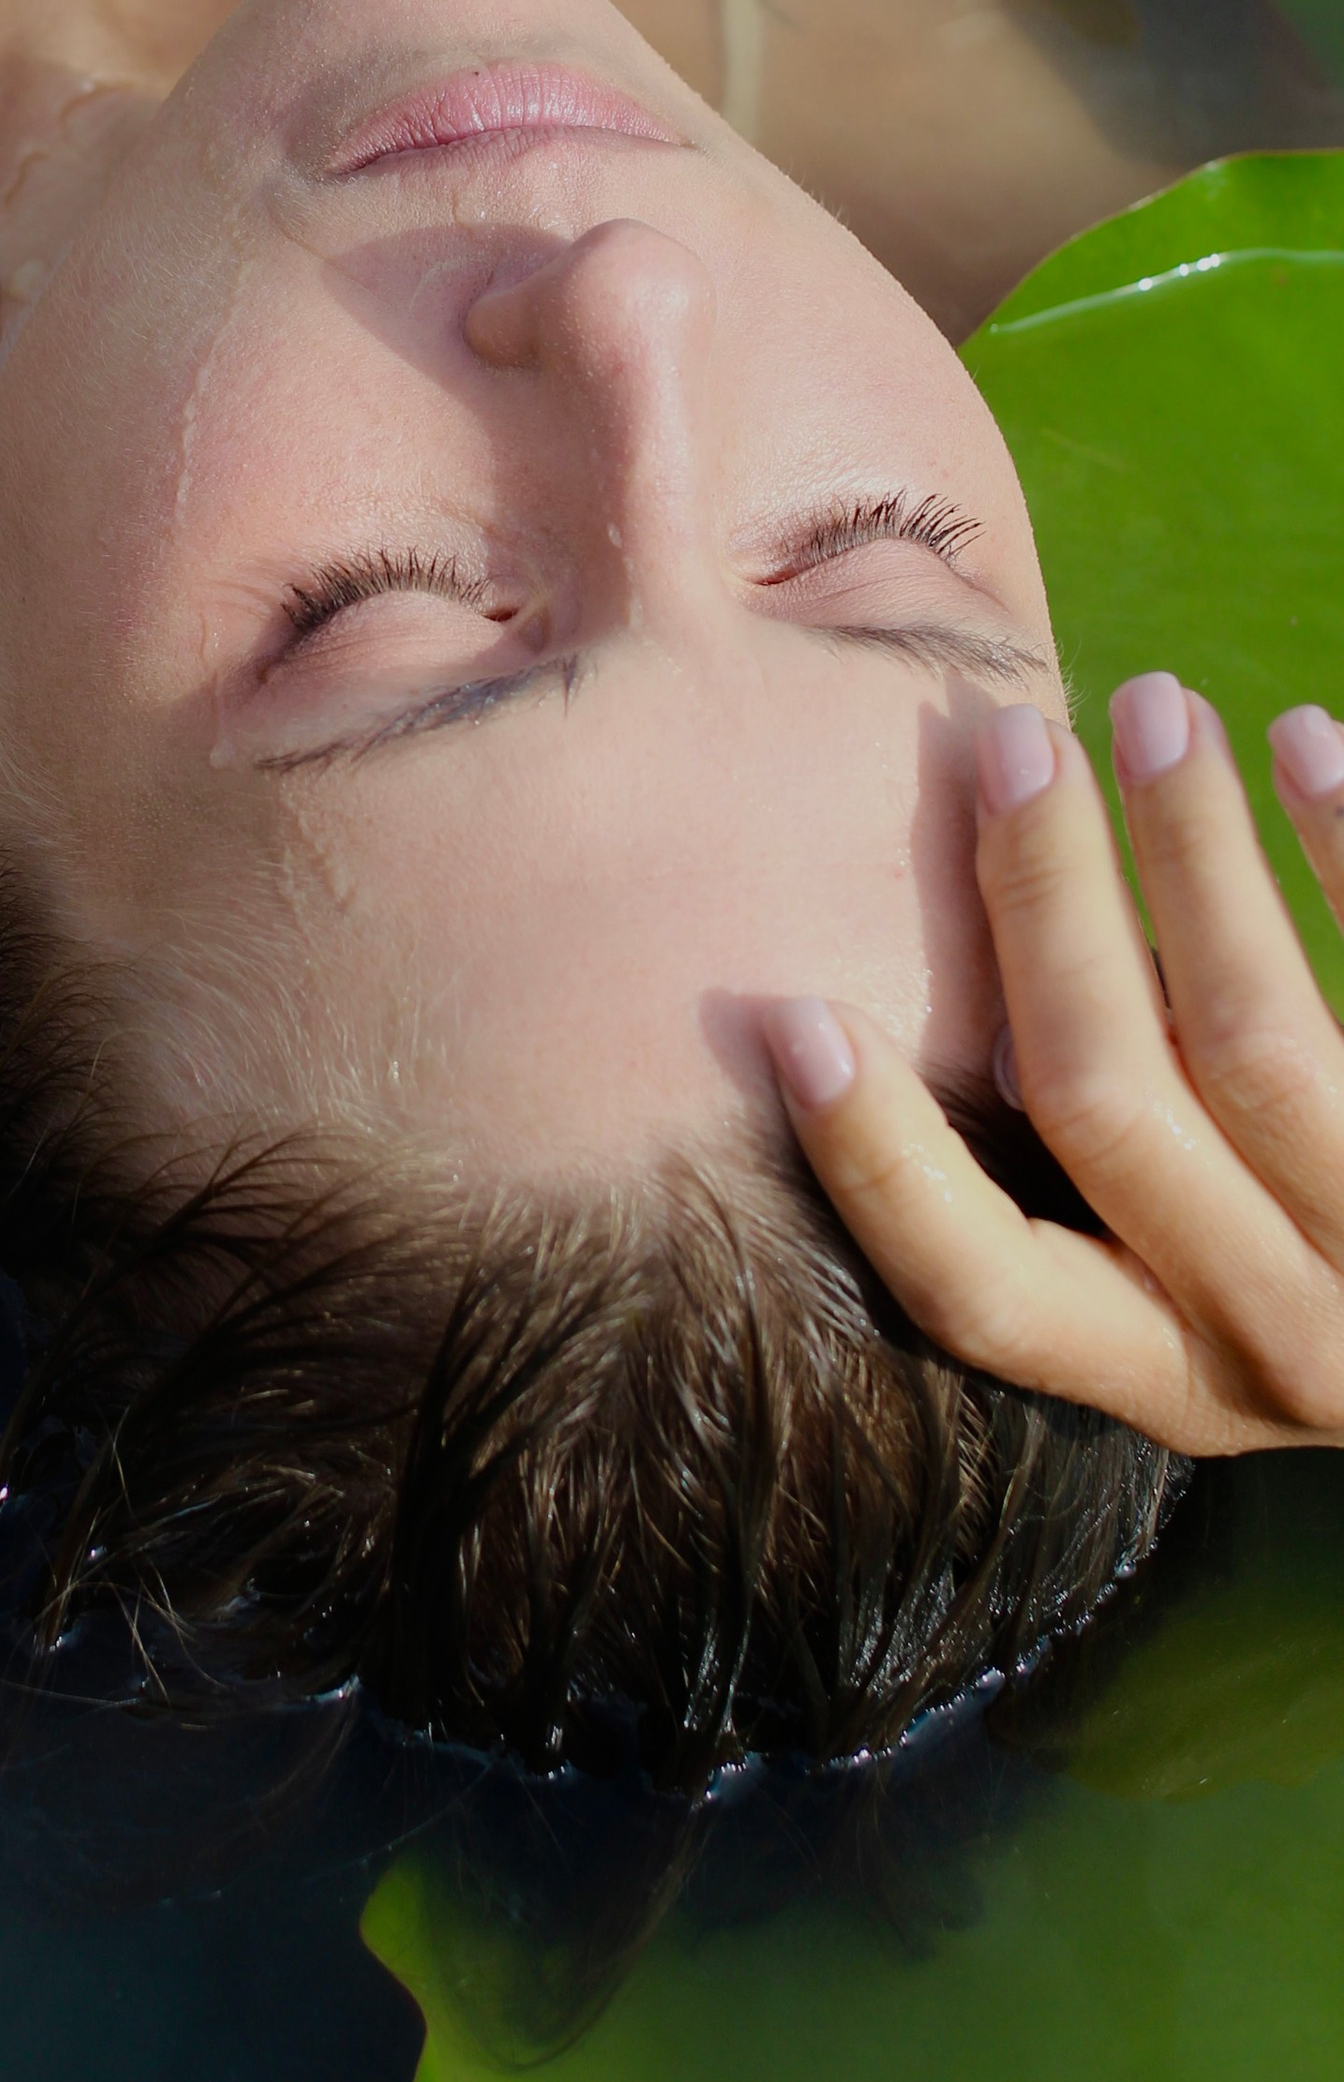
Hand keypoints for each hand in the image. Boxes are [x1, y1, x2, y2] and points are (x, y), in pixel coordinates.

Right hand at [768, 677, 1343, 1455]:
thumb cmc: (1322, 1250)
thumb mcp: (1212, 1272)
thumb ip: (1111, 1147)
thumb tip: (988, 914)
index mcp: (1174, 1375)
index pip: (982, 1288)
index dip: (878, 1159)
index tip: (791, 1010)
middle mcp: (1279, 1337)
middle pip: (1107, 1104)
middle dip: (1040, 904)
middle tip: (1013, 746)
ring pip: (1254, 1037)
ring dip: (1190, 848)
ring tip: (1154, 706)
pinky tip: (1303, 738)